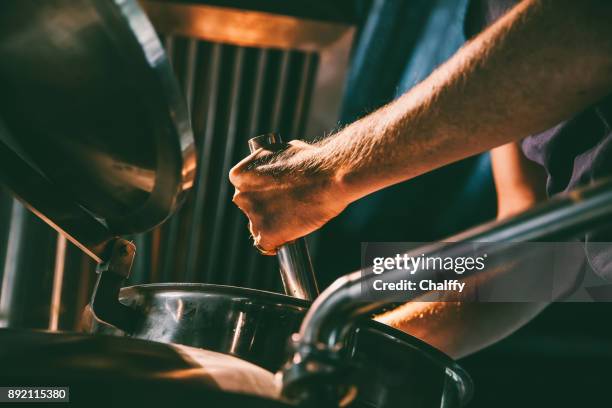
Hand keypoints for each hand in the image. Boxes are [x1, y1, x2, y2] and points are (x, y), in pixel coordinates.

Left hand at [229, 140, 347, 253]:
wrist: (330, 178)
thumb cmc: (311, 161)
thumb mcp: (281, 152)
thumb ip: (269, 164)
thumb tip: (273, 167)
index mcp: (239, 175)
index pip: (245, 190)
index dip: (263, 193)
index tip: (277, 194)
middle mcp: (241, 197)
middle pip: (250, 209)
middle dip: (266, 209)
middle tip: (287, 207)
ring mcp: (253, 217)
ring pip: (259, 228)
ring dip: (273, 226)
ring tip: (295, 218)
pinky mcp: (266, 236)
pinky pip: (268, 245)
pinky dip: (279, 242)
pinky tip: (291, 234)